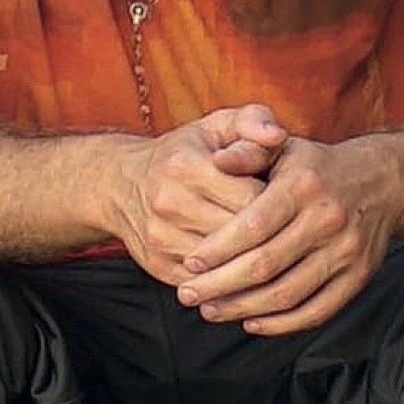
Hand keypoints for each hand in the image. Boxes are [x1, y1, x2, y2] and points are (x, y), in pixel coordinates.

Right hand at [110, 105, 287, 283]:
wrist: (120, 184)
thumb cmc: (182, 153)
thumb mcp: (216, 126)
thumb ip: (253, 121)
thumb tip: (278, 135)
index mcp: (186, 165)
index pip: (254, 198)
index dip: (277, 201)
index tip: (283, 199)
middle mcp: (169, 203)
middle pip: (242, 235)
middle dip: (270, 235)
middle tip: (284, 228)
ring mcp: (161, 238)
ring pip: (228, 264)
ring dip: (252, 261)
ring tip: (269, 249)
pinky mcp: (160, 266)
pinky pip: (210, 283)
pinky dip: (231, 280)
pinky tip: (244, 268)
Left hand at [174, 135, 391, 334]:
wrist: (382, 182)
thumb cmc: (315, 166)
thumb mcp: (281, 147)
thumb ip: (246, 151)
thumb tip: (217, 160)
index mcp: (303, 186)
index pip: (253, 226)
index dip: (218, 248)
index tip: (189, 262)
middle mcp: (327, 220)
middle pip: (266, 265)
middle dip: (220, 285)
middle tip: (188, 295)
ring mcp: (346, 253)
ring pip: (288, 293)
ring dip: (244, 308)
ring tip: (211, 310)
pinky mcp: (359, 277)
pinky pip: (317, 311)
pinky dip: (282, 324)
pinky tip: (252, 323)